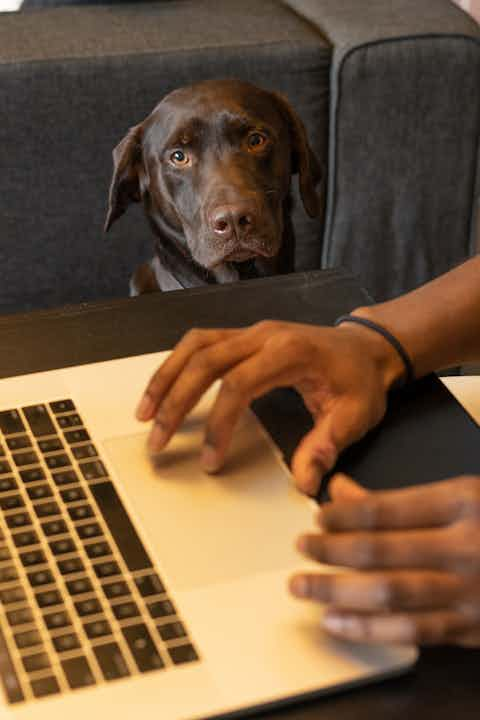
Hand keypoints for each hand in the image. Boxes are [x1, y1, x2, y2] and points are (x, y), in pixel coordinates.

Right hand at [136, 320, 402, 493]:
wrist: (366, 348)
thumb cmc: (359, 380)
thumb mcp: (355, 416)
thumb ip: (327, 445)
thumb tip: (304, 482)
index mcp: (289, 352)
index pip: (238, 384)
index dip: (218, 424)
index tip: (210, 460)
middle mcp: (263, 335)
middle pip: (205, 361)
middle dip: (175, 402)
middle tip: (157, 441)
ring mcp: (250, 332)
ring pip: (194, 345)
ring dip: (165, 378)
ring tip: (144, 413)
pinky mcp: (243, 337)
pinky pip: (200, 343)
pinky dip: (176, 364)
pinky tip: (164, 389)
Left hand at [290, 474, 479, 646]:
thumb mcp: (463, 493)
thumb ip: (400, 497)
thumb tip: (342, 491)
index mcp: (463, 500)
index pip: (385, 508)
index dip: (342, 514)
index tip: (317, 516)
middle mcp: (465, 544)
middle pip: (380, 550)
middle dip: (330, 550)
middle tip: (300, 548)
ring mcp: (470, 589)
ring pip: (390, 592)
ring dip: (337, 591)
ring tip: (302, 587)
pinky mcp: (474, 627)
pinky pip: (414, 631)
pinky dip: (371, 628)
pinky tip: (338, 622)